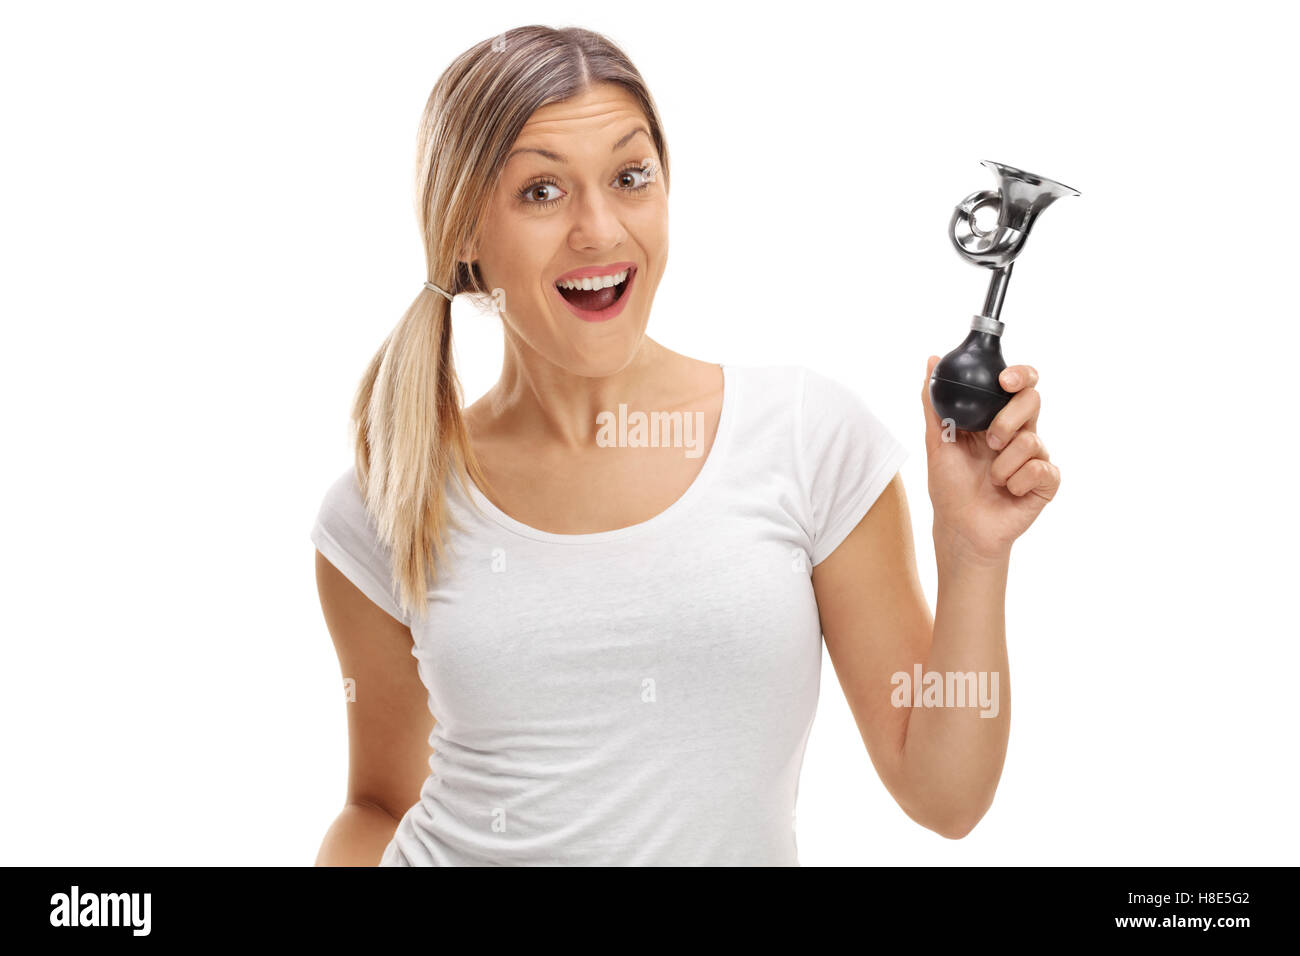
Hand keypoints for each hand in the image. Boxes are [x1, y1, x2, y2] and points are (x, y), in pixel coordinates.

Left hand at [921, 355, 1060, 563]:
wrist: (960, 527)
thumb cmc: (949, 486)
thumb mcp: (936, 441)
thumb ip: (934, 402)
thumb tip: (932, 360)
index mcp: (997, 418)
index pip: (1020, 384)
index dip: (1020, 375)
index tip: (1004, 380)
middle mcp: (1021, 433)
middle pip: (1033, 401)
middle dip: (1008, 420)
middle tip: (990, 441)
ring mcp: (1036, 456)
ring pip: (1032, 440)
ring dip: (1002, 464)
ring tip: (991, 479)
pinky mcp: (1046, 481)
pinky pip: (1040, 469)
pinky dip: (1016, 482)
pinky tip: (1007, 492)